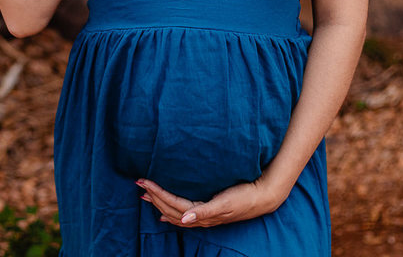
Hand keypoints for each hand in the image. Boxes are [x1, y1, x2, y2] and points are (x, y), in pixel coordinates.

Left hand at [137, 176, 285, 227]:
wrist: (262, 197)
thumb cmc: (244, 197)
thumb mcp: (224, 203)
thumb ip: (204, 212)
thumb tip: (183, 220)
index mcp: (202, 213)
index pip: (173, 204)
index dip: (157, 194)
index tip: (144, 182)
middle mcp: (201, 217)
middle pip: (171, 210)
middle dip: (154, 198)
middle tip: (140, 185)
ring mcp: (205, 216)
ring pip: (175, 213)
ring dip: (159, 205)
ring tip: (146, 197)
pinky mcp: (209, 212)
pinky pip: (184, 216)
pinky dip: (172, 214)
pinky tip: (165, 215)